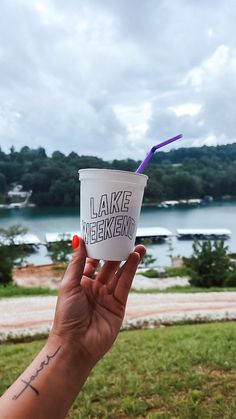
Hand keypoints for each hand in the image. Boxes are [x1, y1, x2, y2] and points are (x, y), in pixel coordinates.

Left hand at [50, 238, 145, 366]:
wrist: (75, 345)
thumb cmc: (66, 315)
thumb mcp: (69, 284)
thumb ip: (77, 262)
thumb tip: (78, 238)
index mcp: (80, 282)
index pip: (91, 260)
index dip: (98, 247)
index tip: (104, 232)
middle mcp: (94, 287)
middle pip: (108, 265)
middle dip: (116, 251)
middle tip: (125, 237)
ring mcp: (107, 296)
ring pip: (119, 273)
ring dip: (128, 259)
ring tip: (137, 245)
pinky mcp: (118, 304)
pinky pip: (125, 284)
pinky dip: (131, 271)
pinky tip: (135, 258)